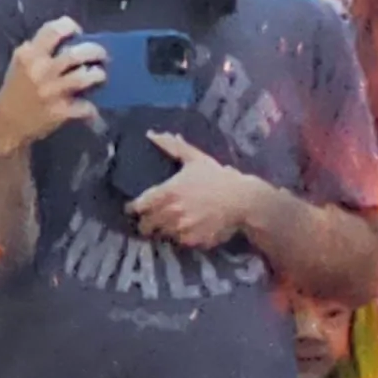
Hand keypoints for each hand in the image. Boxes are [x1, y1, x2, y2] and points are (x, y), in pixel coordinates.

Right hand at [0, 18, 105, 156]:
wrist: (7, 123)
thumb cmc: (16, 90)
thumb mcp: (21, 64)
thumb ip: (40, 51)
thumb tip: (71, 41)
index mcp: (28, 54)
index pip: (53, 30)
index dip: (70, 27)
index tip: (79, 32)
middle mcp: (40, 70)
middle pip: (76, 53)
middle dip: (95, 51)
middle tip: (101, 55)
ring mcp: (52, 91)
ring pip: (85, 77)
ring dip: (98, 75)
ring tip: (99, 76)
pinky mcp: (62, 111)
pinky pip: (87, 106)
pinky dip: (93, 108)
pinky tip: (91, 107)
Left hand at [129, 140, 268, 250]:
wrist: (244, 201)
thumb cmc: (219, 178)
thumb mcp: (195, 158)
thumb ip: (172, 147)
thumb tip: (151, 134)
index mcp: (166, 192)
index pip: (138, 206)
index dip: (133, 208)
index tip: (134, 209)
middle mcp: (170, 212)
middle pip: (146, 225)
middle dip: (146, 223)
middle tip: (148, 222)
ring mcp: (182, 229)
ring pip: (162, 235)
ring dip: (163, 231)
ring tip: (168, 228)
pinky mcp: (195, 241)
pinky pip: (180, 243)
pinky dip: (181, 239)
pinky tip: (187, 232)